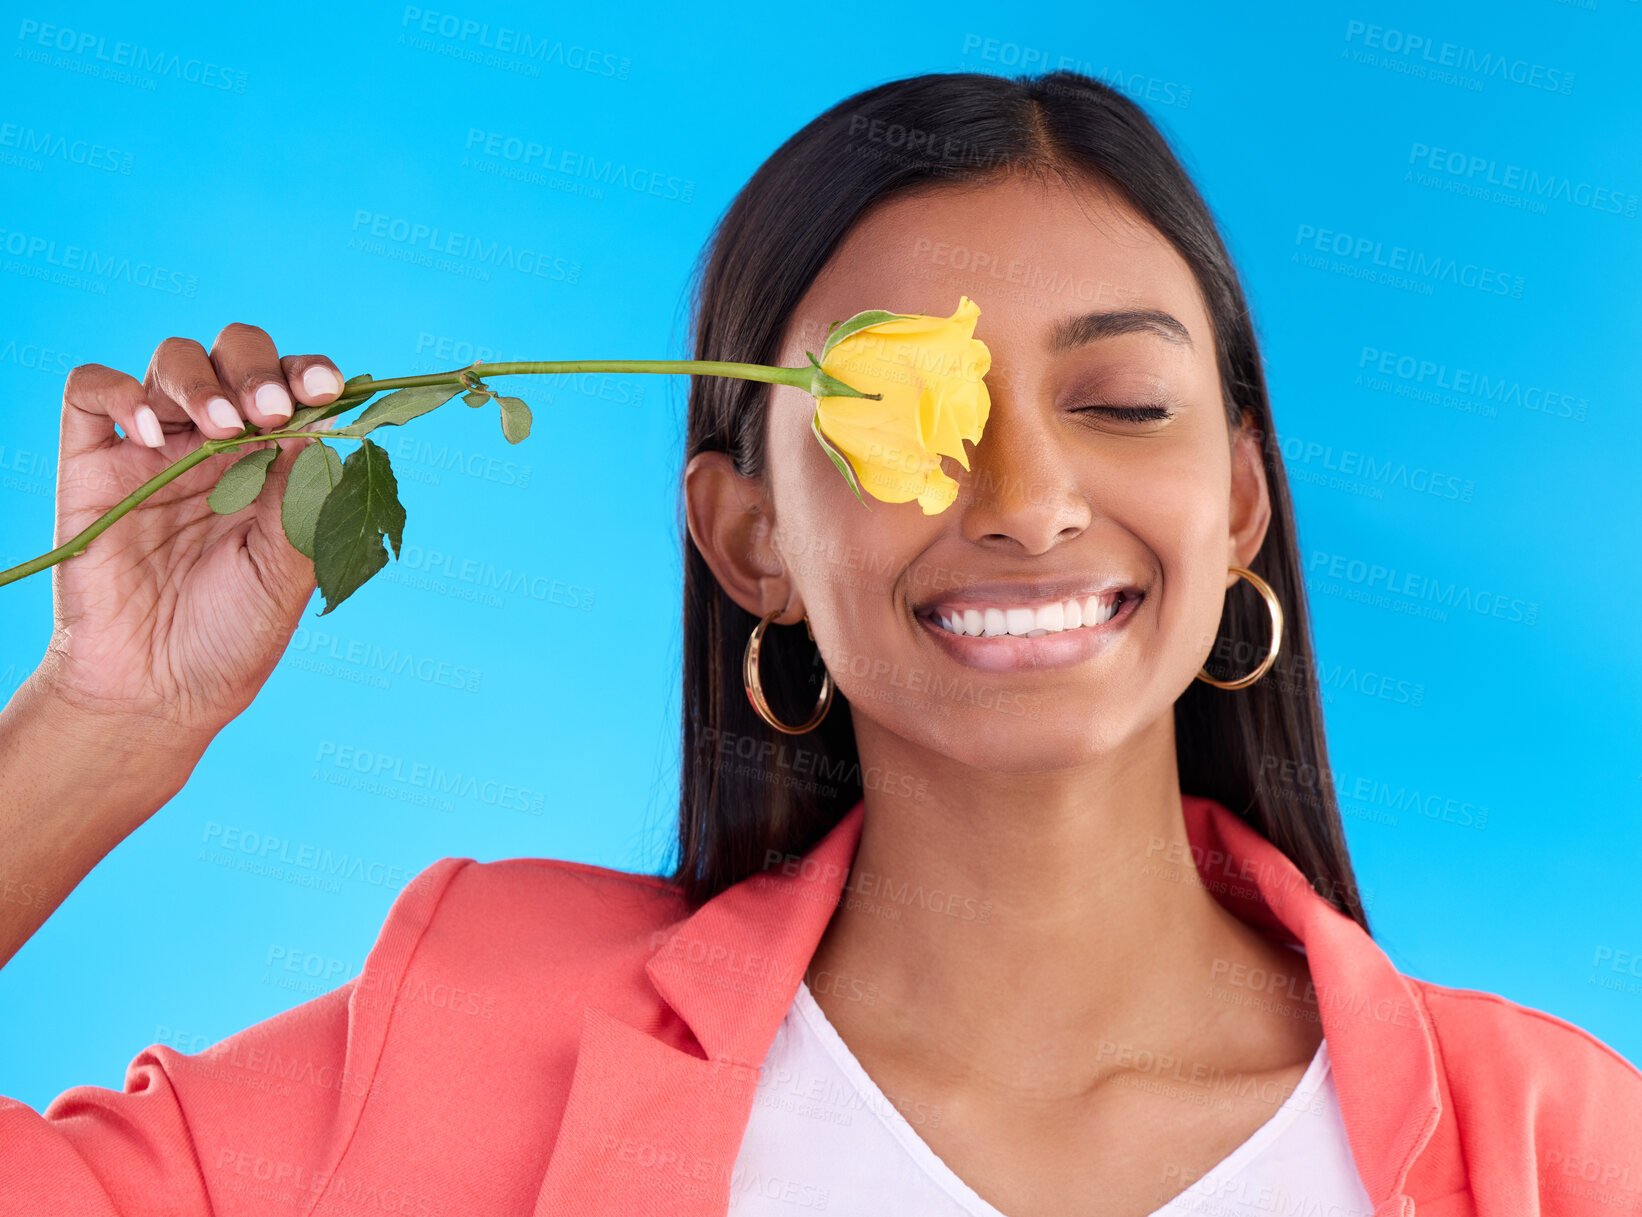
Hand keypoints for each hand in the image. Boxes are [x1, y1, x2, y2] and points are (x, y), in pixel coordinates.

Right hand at [35, 322, 345, 747]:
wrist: (160, 687)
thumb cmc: (235, 631)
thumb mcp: (288, 565)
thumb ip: (302, 494)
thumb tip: (323, 422)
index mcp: (276, 460)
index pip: (296, 386)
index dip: (311, 374)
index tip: (327, 391)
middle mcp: (218, 442)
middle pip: (235, 353)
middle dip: (257, 367)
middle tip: (271, 411)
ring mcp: (154, 447)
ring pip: (173, 359)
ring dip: (201, 378)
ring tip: (222, 425)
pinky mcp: (95, 461)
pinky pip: (92, 391)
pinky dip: (122, 392)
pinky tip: (153, 435)